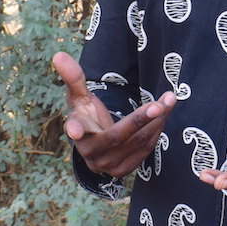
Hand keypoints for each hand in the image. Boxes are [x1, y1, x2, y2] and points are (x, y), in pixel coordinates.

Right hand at [53, 51, 174, 178]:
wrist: (94, 146)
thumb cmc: (86, 116)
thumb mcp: (79, 97)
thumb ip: (73, 77)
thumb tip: (58, 54)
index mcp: (77, 131)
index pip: (75, 129)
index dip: (75, 129)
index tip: (74, 130)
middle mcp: (91, 152)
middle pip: (117, 136)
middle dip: (138, 120)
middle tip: (158, 105)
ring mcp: (107, 165)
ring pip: (137, 142)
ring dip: (156, 122)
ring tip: (168, 101)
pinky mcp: (123, 170)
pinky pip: (145, 150)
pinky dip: (156, 131)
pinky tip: (162, 116)